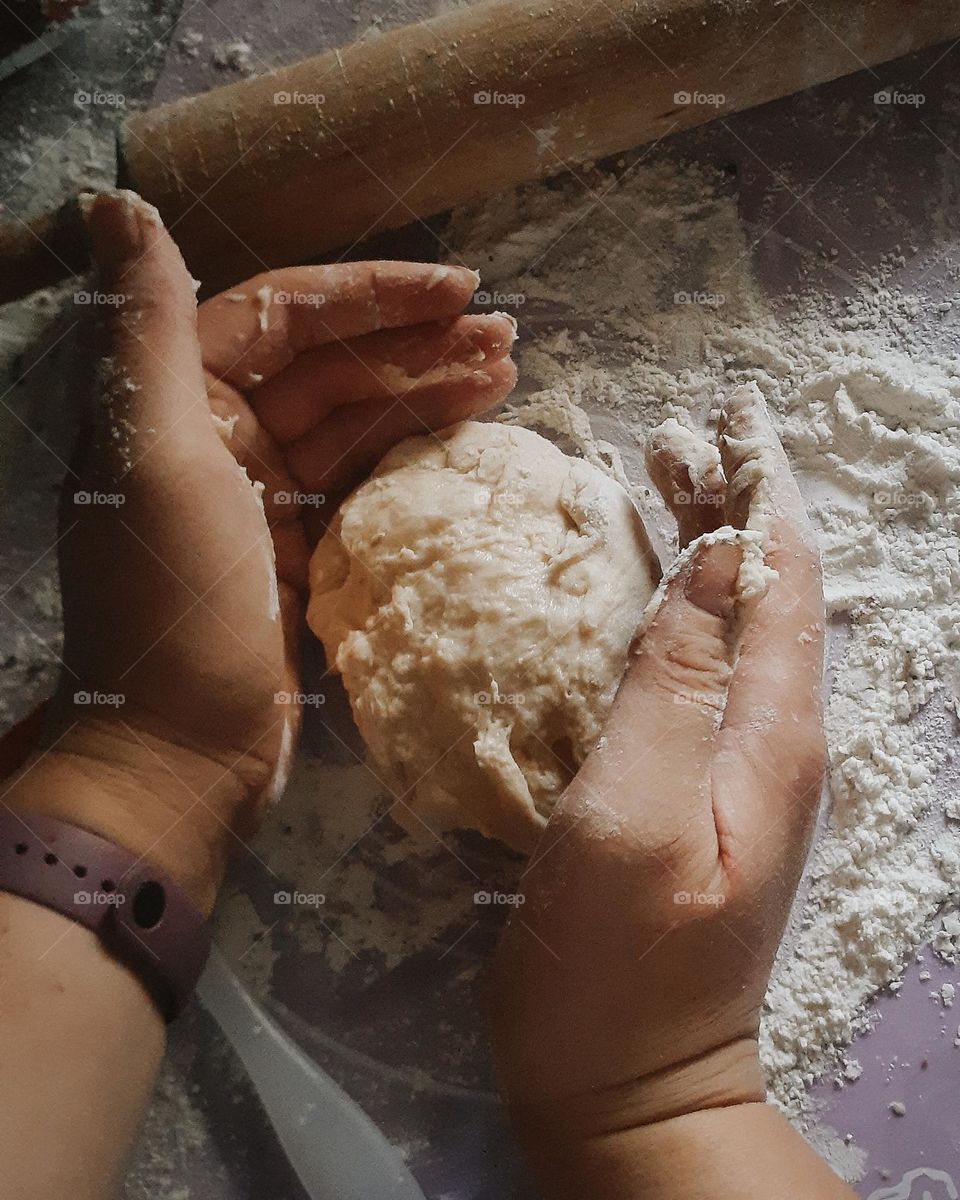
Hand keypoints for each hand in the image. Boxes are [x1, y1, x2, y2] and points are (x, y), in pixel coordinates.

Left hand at [9, 190, 515, 909]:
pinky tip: (471, 427)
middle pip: (331, 363)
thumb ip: (150, 330)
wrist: (186, 751)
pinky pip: (368, 476)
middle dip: (414, 339)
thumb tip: (117, 204)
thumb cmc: (175, 605)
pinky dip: (416, 449)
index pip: (283, 315)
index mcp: (180, 402)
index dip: (368, 294)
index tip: (454, 288)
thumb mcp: (156, 458)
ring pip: (357, 417)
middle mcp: (220, 436)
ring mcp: (268, 494)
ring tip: (507, 368)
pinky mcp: (306, 545)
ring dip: (428, 387)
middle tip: (505, 332)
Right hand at [489, 387, 824, 1146]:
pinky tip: (632, 592)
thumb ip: (675, 683)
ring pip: (728, 625)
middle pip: (763, 593)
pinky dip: (669, 608)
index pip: (785, 578)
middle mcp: (770, 739)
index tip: (726, 413)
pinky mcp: (690, 790)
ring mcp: (732, 768)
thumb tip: (715, 560)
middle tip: (666, 436)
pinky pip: (692, 669)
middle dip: (726, 504)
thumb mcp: (637, 812)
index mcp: (772, 732)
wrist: (627, 1083)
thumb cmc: (619, 961)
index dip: (761, 488)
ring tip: (649, 484)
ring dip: (700, 548)